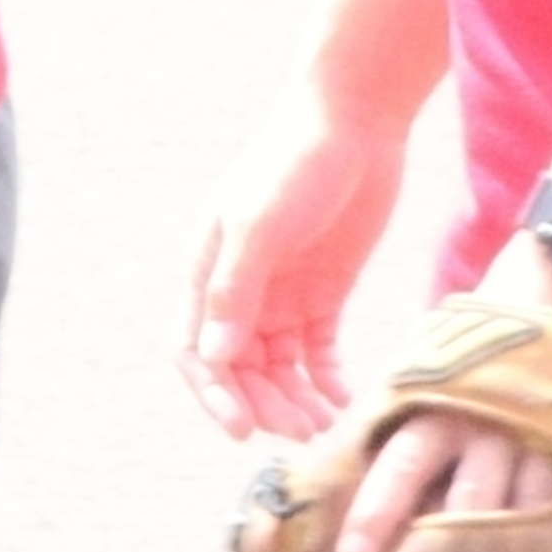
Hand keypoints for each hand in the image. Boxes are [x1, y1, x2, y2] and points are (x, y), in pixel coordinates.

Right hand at [187, 99, 415, 440]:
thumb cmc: (295, 161)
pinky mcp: (323, 294)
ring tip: (324, 426)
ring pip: (279, 368)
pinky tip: (345, 401)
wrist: (354, 120)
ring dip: (294, 400)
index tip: (242, 430)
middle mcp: (242, 291)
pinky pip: (318, 353)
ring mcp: (283, 294)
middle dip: (263, 404)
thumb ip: (236, 289)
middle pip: (240, 368)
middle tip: (299, 431)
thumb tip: (215, 358)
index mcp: (210, 272)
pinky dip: (326, 381)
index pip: (197, 350)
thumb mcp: (260, 223)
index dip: (213, 394)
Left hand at [331, 236, 551, 551]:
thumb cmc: (517, 295)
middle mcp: (485, 418)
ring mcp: (539, 432)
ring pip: (508, 510)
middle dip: (422, 549)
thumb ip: (431, 387)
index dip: (375, 508)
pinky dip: (550, 534)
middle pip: (449, 500)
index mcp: (446, 391)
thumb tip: (386, 428)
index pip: (400, 460)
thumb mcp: (458, 338)